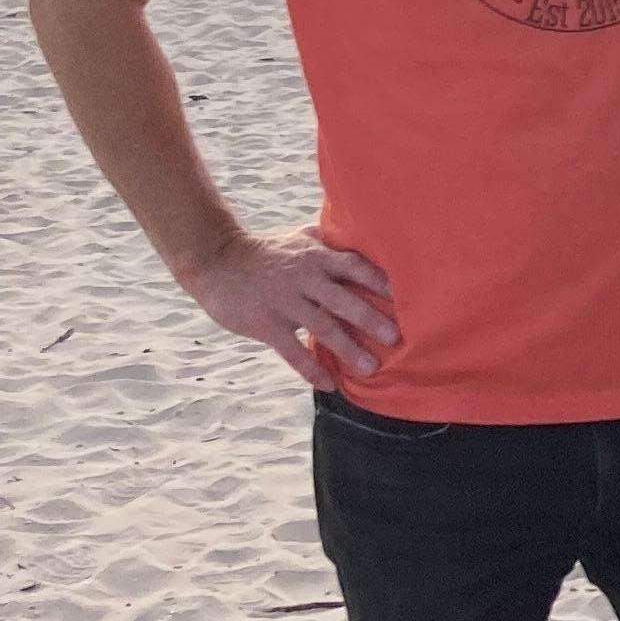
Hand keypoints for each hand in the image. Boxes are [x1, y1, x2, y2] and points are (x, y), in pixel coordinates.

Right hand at [183, 229, 398, 386]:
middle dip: (371, 319)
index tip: (403, 297)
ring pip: (323, 328)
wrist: (215, 261)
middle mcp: (303, 278)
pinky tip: (329, 384)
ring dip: (348, 350)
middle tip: (396, 337)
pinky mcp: (266, 324)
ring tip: (371, 367)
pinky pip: (293, 352)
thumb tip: (363, 235)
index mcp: (315, 257)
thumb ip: (328, 241)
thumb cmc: (264, 252)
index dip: (378, 280)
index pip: (354, 266)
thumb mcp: (297, 239)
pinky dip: (311, 370)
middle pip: (344, 300)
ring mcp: (284, 302)